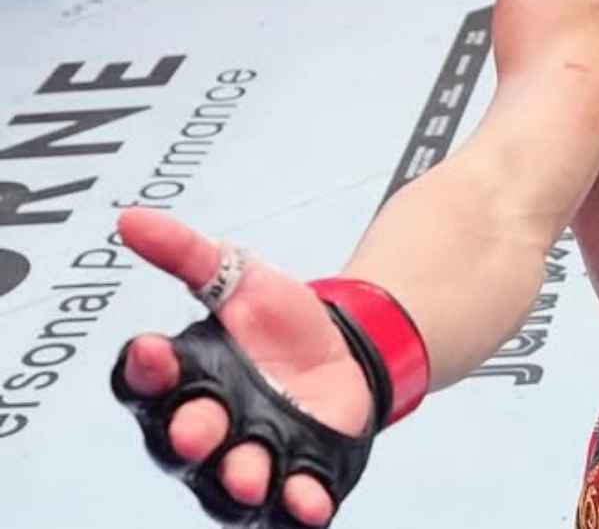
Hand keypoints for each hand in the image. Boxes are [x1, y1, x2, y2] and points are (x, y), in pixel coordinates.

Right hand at [112, 209, 372, 526]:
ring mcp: (253, 455)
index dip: (145, 368)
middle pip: (183, 440)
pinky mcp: (301, 473)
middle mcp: (209, 425)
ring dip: (237, 480)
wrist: (347, 345)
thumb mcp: (240, 275)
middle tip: (198, 427)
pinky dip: (298, 506)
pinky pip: (291, 502)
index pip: (146, 380)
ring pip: (230, 482)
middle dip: (189, 435)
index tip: (151, 349)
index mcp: (184, 378)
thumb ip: (189, 252)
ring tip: (247, 476)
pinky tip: (309, 503)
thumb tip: (133, 218)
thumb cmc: (277, 322)